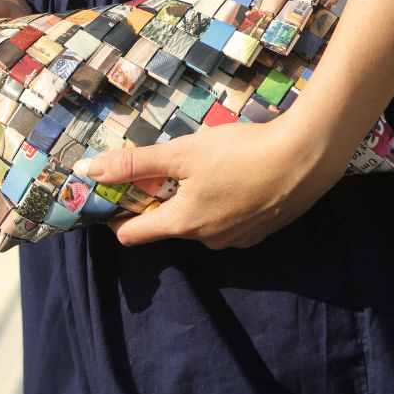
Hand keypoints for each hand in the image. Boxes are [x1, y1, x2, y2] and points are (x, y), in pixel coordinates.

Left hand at [73, 113, 354, 249]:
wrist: (306, 157)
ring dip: (198, 202)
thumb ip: (136, 163)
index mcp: (182, 224)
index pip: (132, 235)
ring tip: (214, 169)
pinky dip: (227, 204)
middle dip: (164, 200)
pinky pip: (230, 223)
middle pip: (170, 225)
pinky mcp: (263, 232)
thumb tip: (87, 170)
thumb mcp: (183, 152)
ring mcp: (237, 240)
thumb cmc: (239, 152)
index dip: (118, 215)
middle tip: (175, 166)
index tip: (117, 194)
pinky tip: (241, 179)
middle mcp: (207, 241)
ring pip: (202, 224)